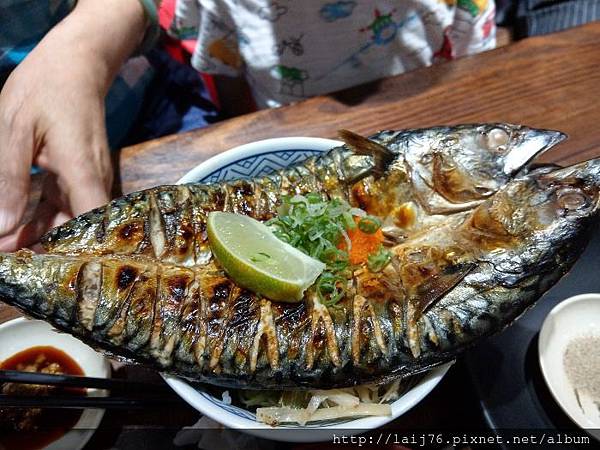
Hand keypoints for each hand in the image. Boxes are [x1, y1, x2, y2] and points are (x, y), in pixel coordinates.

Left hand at [0, 29, 112, 249]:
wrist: (75, 64)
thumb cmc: (45, 89)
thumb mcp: (14, 130)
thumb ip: (10, 181)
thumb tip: (2, 228)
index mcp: (83, 172)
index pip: (92, 226)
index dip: (75, 255)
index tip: (43, 272)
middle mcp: (93, 181)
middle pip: (80, 229)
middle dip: (48, 251)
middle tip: (12, 264)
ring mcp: (88, 178)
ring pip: (70, 220)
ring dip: (41, 236)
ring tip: (8, 250)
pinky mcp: (79, 175)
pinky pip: (64, 205)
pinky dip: (42, 219)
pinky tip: (18, 229)